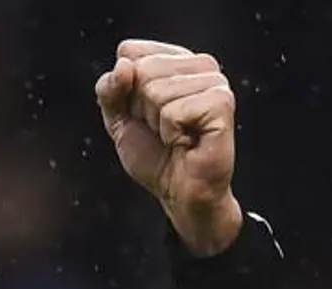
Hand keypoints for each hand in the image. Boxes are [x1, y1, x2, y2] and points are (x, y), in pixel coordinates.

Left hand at [95, 39, 243, 256]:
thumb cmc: (156, 156)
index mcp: (177, 60)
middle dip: (142, 109)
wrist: (180, 193)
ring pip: (156, 91)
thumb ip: (109, 89)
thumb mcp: (119, 119)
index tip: (145, 114)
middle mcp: (200, 65)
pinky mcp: (221, 102)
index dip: (125, 91)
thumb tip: (123, 66)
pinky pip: (173, 111)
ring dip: (158, 123)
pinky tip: (188, 141)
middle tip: (163, 130)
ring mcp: (215, 82)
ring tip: (176, 136)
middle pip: (142, 70)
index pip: (129, 52)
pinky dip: (171, 133)